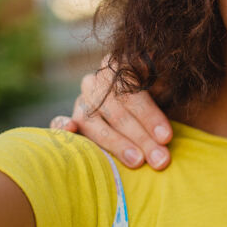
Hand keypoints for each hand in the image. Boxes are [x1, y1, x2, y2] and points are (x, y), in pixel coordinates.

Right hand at [49, 57, 172, 168]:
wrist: (137, 105)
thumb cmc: (157, 98)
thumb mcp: (164, 87)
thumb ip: (164, 81)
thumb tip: (158, 70)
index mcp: (120, 65)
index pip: (133, 91)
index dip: (150, 115)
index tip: (166, 137)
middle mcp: (97, 80)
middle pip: (117, 110)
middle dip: (141, 137)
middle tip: (160, 159)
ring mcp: (82, 99)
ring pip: (94, 122)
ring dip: (117, 143)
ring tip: (138, 161)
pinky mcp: (71, 118)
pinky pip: (60, 122)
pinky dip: (61, 125)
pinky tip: (69, 129)